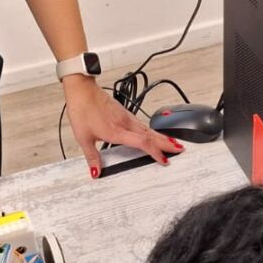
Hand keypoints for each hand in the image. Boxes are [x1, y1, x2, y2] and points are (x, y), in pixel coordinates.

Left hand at [62, 76, 181, 177]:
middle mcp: (125, 123)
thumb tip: (96, 172)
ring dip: (162, 136)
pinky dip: (152, 130)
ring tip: (173, 143)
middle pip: (151, 134)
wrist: (82, 90)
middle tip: (180, 149)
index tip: (164, 159)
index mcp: (117, 131)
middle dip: (167, 143)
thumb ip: (92, 157)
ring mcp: (126, 116)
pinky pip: (143, 124)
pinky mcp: (124, 112)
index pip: (142, 142)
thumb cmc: (82, 110)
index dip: (155, 152)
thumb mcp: (83, 138)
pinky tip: (153, 133)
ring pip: (148, 128)